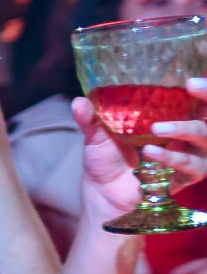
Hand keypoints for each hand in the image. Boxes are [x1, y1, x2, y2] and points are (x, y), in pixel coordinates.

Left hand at [75, 81, 206, 223]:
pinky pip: (189, 165)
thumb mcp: (97, 136)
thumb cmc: (106, 160)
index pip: (197, 99)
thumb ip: (91, 118)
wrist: (104, 193)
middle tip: (191, 87)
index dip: (203, 89)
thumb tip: (78, 101)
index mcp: (171, 117)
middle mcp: (186, 134)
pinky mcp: (186, 176)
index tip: (191, 80)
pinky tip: (151, 152)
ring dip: (183, 129)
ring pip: (204, 137)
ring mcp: (190, 154)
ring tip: (156, 129)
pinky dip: (171, 157)